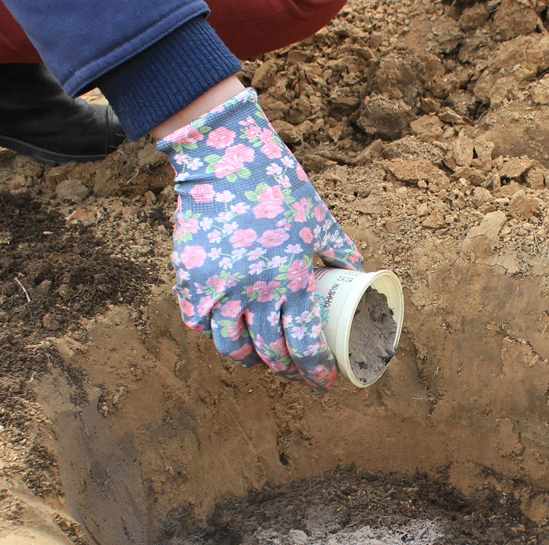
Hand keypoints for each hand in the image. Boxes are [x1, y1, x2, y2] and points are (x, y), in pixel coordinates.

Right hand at [156, 88, 362, 388]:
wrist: (223, 159)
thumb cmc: (277, 186)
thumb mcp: (318, 218)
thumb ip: (339, 248)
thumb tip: (357, 270)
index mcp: (291, 280)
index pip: (305, 345)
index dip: (316, 370)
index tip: (323, 380)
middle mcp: (254, 292)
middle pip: (269, 353)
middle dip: (286, 369)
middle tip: (294, 370)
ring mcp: (218, 289)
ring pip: (231, 346)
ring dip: (249, 360)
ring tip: (260, 359)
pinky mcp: (191, 279)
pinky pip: (200, 322)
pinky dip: (215, 332)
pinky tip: (227, 332)